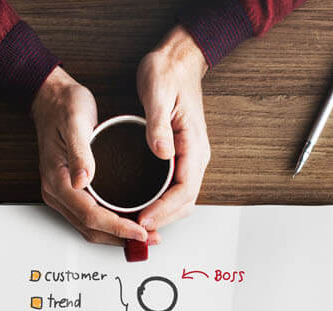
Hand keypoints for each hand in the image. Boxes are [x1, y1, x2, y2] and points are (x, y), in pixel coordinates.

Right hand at [31, 67, 151, 246]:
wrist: (51, 98)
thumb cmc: (64, 107)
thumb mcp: (75, 123)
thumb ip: (80, 153)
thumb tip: (83, 180)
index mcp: (57, 180)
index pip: (90, 215)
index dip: (117, 227)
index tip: (140, 231)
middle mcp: (57, 192)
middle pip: (90, 228)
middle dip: (121, 237)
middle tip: (150, 238)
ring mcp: (62, 193)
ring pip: (90, 227)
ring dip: (116, 235)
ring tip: (144, 235)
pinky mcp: (70, 190)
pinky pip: (89, 216)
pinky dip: (110, 224)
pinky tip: (128, 221)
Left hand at [134, 26, 210, 232]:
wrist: (178, 60)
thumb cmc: (168, 73)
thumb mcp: (158, 93)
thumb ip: (158, 125)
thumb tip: (162, 153)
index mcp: (194, 144)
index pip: (185, 189)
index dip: (165, 209)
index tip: (144, 219)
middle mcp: (196, 155)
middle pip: (185, 202)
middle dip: (163, 219)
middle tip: (136, 229)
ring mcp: (190, 157)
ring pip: (181, 199)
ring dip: (163, 215)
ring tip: (137, 224)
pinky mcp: (180, 155)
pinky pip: (175, 188)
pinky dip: (162, 203)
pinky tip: (144, 206)